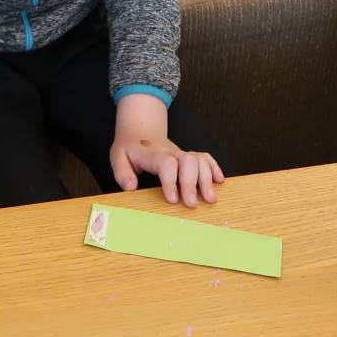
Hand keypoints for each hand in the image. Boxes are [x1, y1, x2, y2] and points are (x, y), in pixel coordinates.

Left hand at [109, 94, 224, 207]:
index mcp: (152, 154)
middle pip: (187, 161)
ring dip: (207, 178)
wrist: (140, 132)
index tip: (173, 199)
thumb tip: (131, 187)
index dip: (170, 181)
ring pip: (199, 159)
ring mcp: (181, 153)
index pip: (165, 164)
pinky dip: (214, 167)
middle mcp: (171, 152)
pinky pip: (205, 157)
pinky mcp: (189, 156)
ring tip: (210, 199)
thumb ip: (122, 172)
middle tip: (192, 205)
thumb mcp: (117, 157)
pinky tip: (219, 181)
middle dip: (192, 183)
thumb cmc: (129, 148)